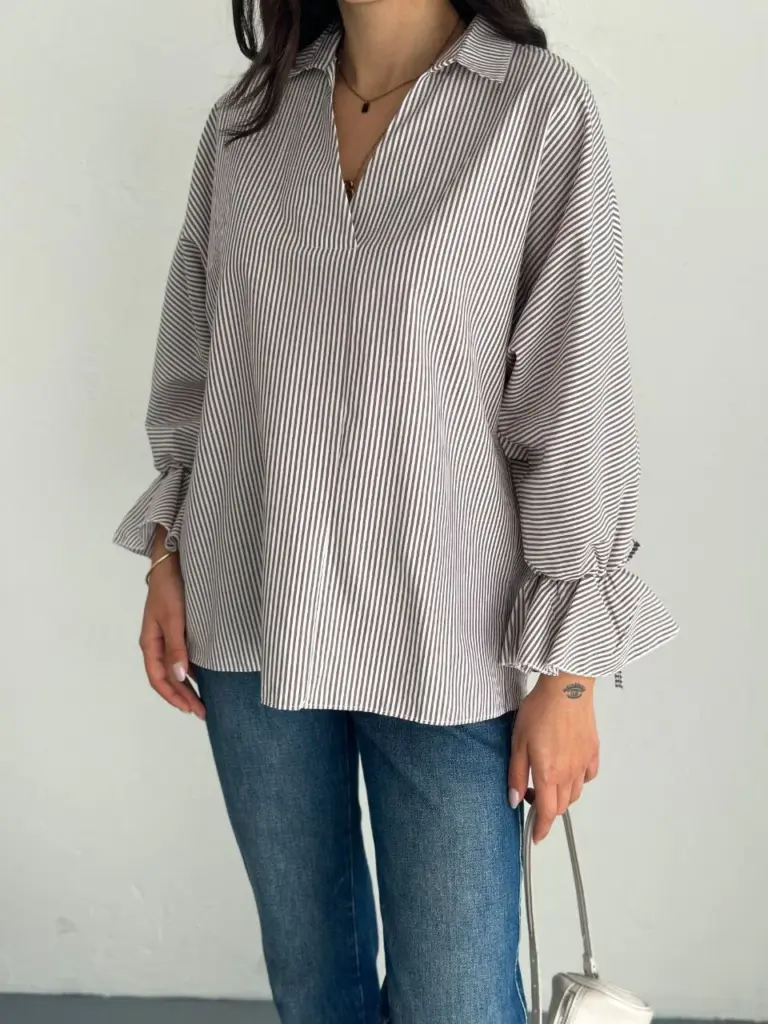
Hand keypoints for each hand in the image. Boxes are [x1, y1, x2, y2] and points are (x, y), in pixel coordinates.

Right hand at [139, 535, 204, 719]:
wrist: (172, 559)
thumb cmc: (170, 587)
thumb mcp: (174, 618)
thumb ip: (177, 648)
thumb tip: (179, 677)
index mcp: (150, 642)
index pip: (158, 679)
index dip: (173, 697)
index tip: (191, 710)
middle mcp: (156, 643)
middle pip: (166, 678)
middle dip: (182, 697)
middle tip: (202, 712)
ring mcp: (166, 636)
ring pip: (173, 669)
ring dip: (186, 687)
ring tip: (202, 701)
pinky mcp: (177, 628)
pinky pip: (180, 657)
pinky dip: (190, 671)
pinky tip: (202, 677)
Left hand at [508, 674, 598, 842]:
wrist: (565, 688)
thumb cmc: (540, 710)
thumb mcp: (518, 742)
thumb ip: (516, 774)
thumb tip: (515, 799)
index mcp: (549, 774)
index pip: (546, 813)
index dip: (540, 828)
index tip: (536, 836)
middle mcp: (569, 773)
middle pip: (561, 806)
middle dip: (547, 809)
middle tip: (531, 795)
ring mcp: (583, 763)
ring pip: (575, 793)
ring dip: (561, 795)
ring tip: (548, 780)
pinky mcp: (593, 751)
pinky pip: (588, 776)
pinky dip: (578, 780)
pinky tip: (569, 769)